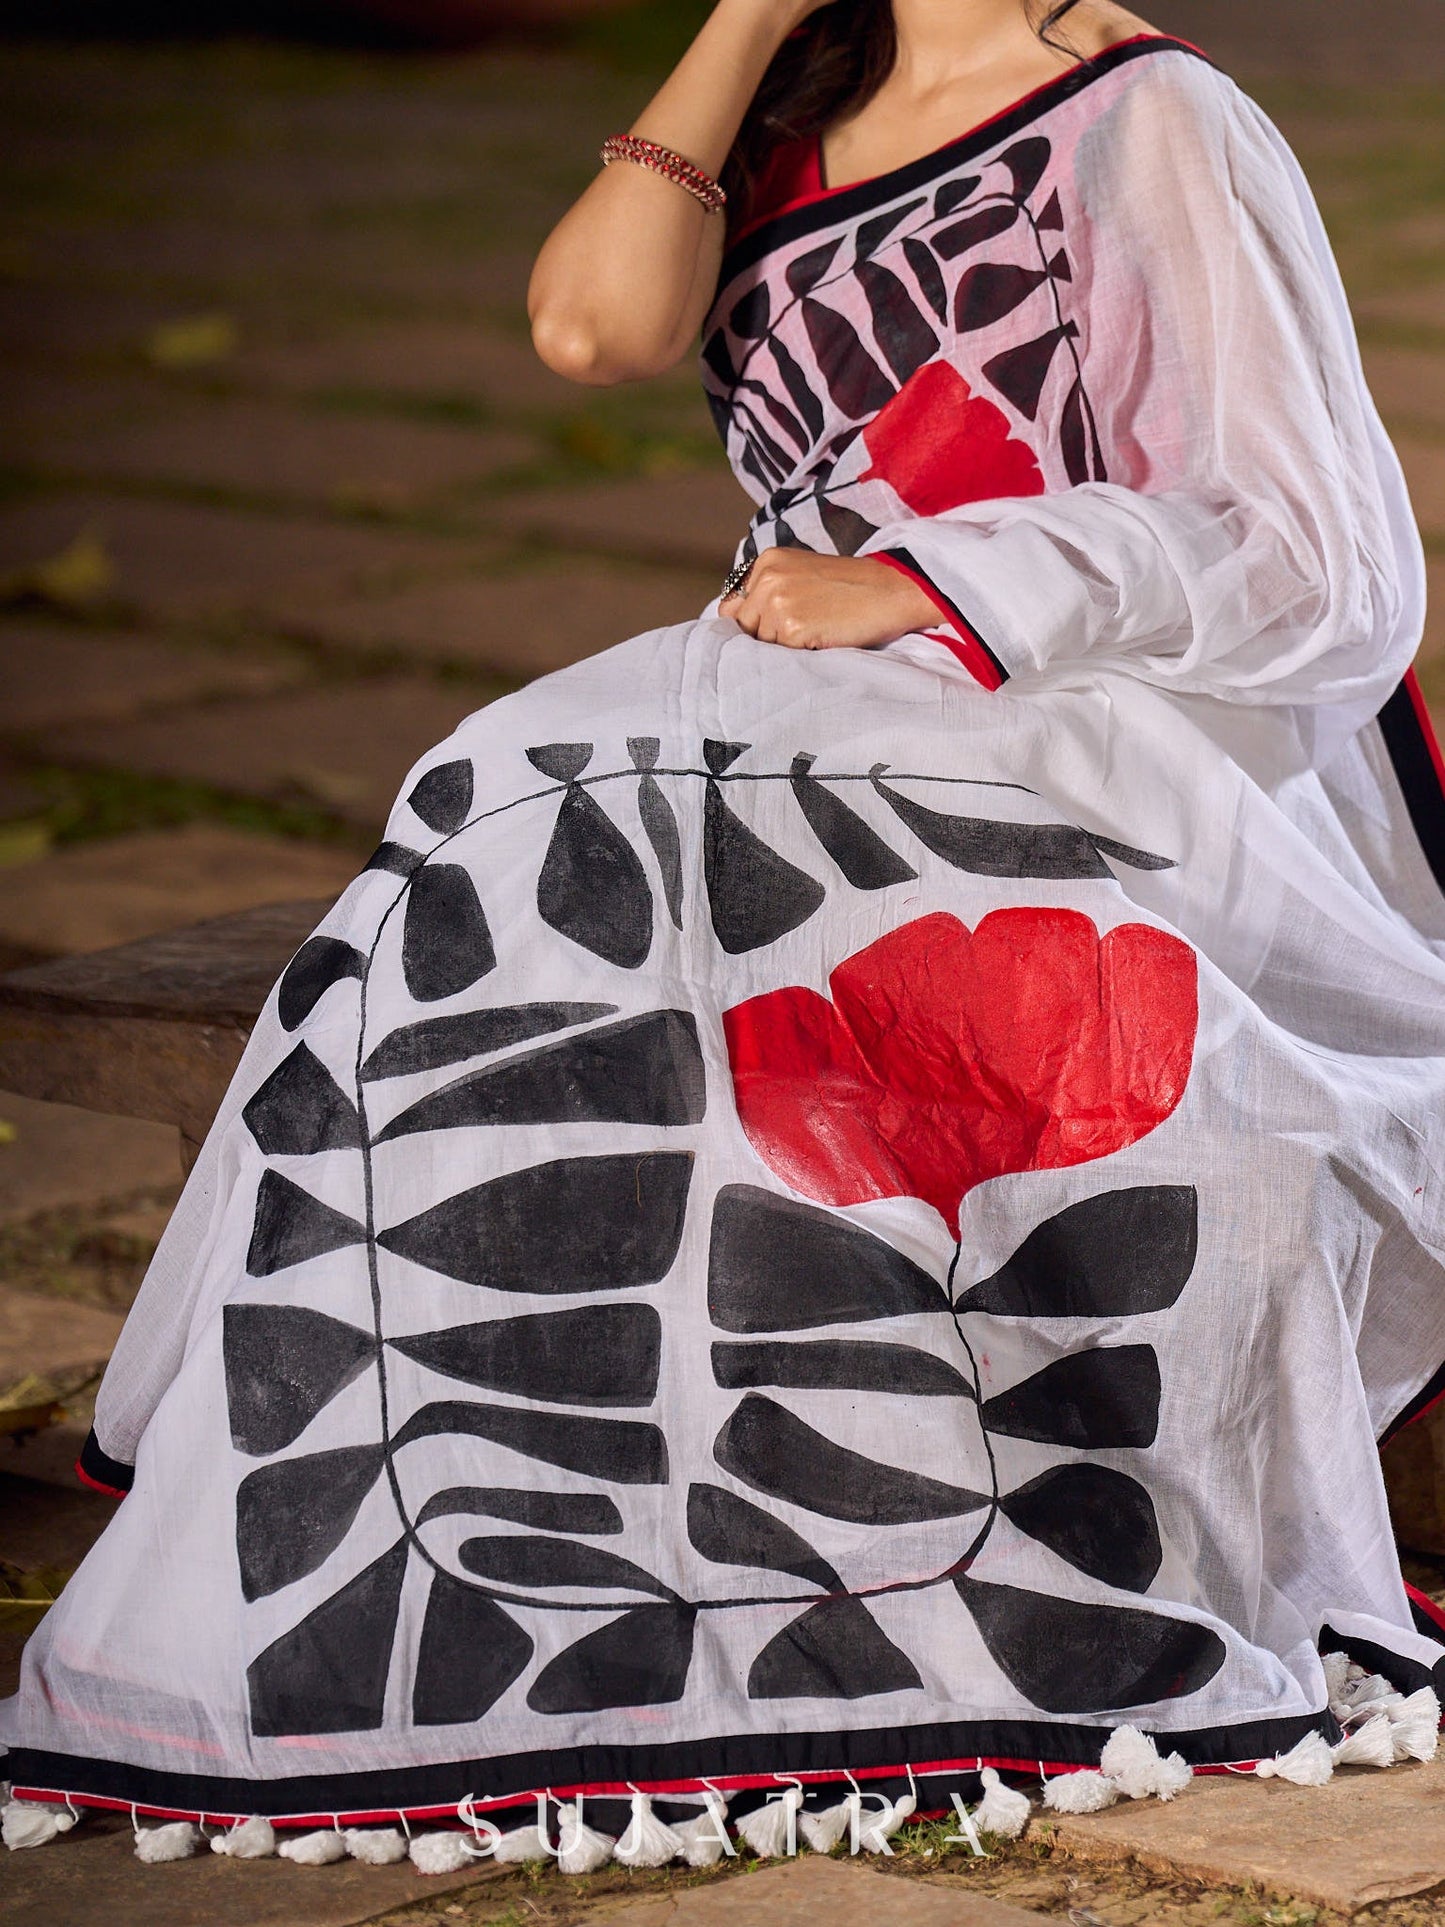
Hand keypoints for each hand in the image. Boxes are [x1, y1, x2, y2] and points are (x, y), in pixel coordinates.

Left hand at [721, 548, 940, 650]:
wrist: (892, 589)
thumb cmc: (852, 588)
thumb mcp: (803, 574)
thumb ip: (770, 591)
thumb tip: (738, 626)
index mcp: (767, 562)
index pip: (732, 607)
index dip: (751, 624)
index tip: (771, 630)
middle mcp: (767, 578)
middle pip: (742, 628)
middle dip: (764, 637)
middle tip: (802, 631)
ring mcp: (777, 602)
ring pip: (760, 645)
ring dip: (782, 648)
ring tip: (816, 632)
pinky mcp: (791, 627)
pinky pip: (780, 656)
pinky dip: (798, 656)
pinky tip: (822, 639)